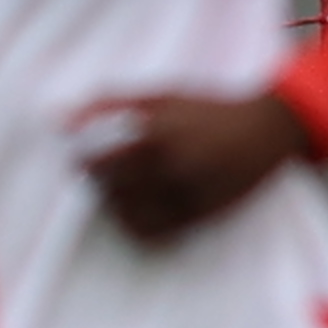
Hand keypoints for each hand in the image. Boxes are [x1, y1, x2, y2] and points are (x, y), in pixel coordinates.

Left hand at [83, 89, 314, 242]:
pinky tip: (140, 209)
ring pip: (123, 213)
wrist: (268, 128)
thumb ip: (108, 102)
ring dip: (114, 204)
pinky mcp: (199, 215)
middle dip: (98, 181)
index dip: (81, 160)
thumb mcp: (160, 96)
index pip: (92, 160)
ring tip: (125, 189)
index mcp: (154, 133)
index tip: (82, 156)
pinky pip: (150, 232)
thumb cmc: (206, 108)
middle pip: (105, 188)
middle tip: (105, 174)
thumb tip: (58, 118)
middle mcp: (169, 165)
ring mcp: (185, 192)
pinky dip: (136, 225)